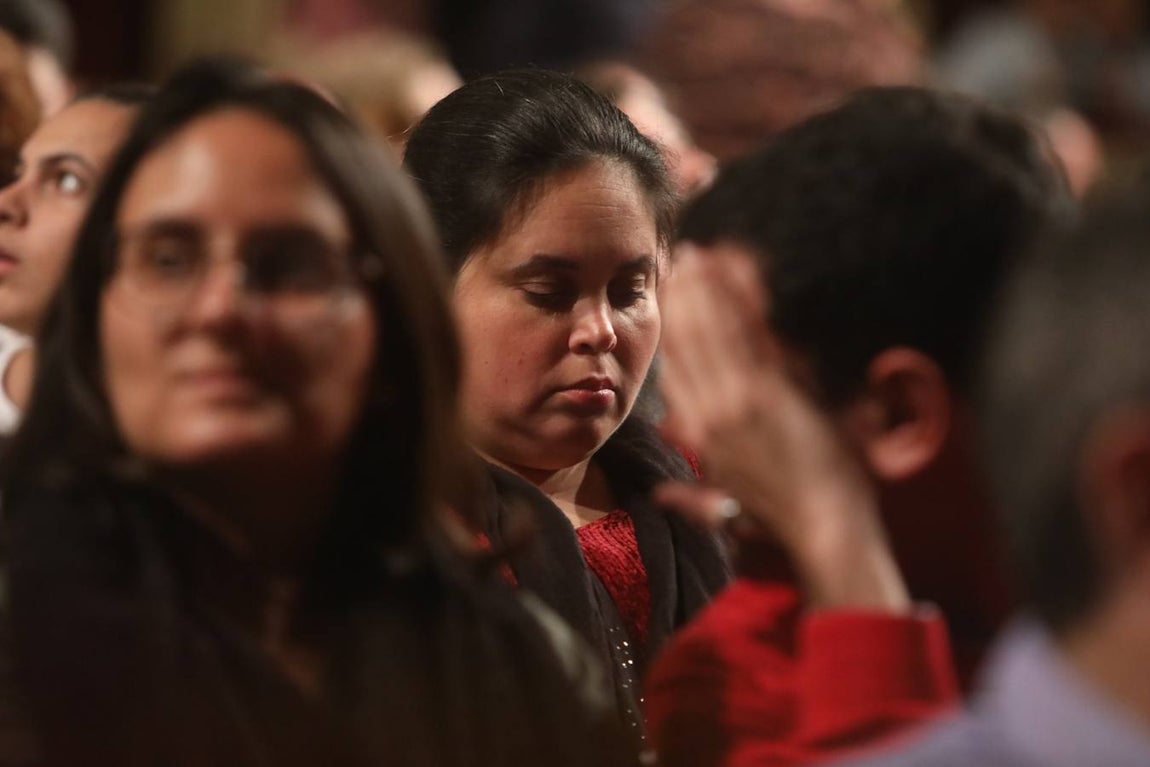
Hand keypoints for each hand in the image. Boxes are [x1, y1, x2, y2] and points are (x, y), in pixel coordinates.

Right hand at [658, 243, 908, 610]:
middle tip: (679, 258)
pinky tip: (731, 272)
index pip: (675, 374)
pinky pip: (748, 335)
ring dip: (704, 289)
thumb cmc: (783, 521)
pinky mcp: (772, 392)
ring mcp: (741, 400)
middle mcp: (713, 414)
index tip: (668, 300)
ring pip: (712, 333)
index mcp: (702, 438)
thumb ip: (689, 501)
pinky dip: (737, 301)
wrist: (824, 528)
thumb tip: (661, 496)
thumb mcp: (727, 511)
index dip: (671, 332)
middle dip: (683, 297)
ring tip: (698, 254)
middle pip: (688, 344)